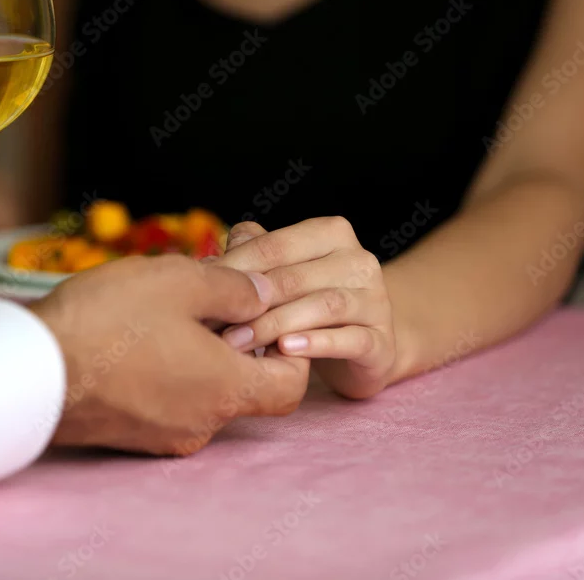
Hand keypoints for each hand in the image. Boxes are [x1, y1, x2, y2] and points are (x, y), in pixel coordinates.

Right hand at [29, 255, 310, 454]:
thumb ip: (235, 287)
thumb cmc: (105, 322)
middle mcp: (201, 423)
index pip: (293, 385)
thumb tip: (264, 293)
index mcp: (226, 389)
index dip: (291, 348)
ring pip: (202, 392)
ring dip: (197, 354)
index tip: (263, 315)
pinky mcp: (129, 436)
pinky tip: (135, 336)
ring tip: (165, 309)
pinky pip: (166, 403)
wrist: (25, 372)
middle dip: (235, 340)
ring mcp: (163, 436)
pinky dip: (166, 372)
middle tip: (209, 296)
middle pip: (245, 386)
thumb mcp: (179, 281)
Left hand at [216, 218, 396, 398]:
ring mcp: (376, 300)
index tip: (201, 290)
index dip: (235, 268)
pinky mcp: (383, 341)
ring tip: (239, 343)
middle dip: (251, 301)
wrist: (363, 347)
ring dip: (276, 324)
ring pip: (324, 306)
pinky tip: (287, 350)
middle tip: (215, 324)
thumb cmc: (308, 303)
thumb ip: (251, 256)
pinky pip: (351, 339)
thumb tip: (208, 262)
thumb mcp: (280, 274)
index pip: (275, 246)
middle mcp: (359, 261)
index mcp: (331, 233)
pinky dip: (318, 344)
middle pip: (295, 277)